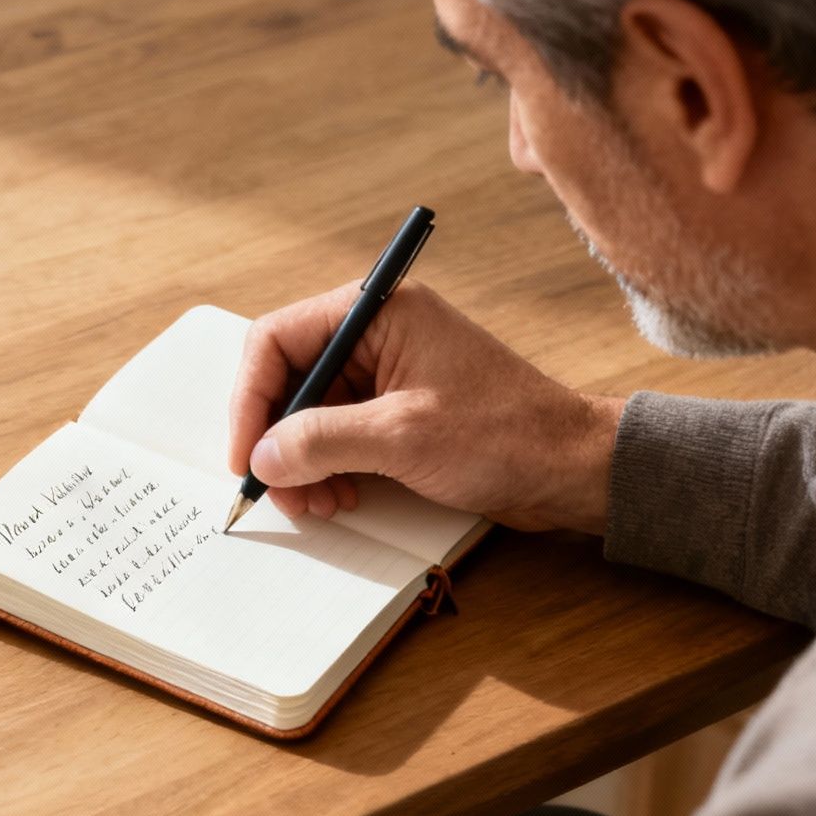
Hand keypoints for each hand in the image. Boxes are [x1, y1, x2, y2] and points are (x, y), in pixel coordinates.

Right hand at [227, 280, 623, 533]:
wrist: (570, 468)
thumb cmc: (504, 435)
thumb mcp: (401, 437)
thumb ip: (322, 441)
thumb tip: (262, 455)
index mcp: (379, 312)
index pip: (278, 340)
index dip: (251, 399)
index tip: (245, 453)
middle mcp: (377, 335)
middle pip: (289, 379)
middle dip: (277, 439)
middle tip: (278, 490)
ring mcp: (387, 374)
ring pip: (309, 414)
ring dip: (301, 462)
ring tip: (316, 503)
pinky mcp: (397, 412)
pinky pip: (338, 435)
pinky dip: (327, 469)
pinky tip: (339, 498)